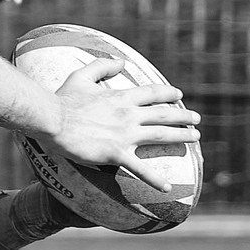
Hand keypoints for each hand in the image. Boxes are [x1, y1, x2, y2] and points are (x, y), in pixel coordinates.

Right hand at [49, 57, 200, 190]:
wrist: (52, 119)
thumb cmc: (63, 99)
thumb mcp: (82, 76)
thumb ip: (102, 66)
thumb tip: (122, 62)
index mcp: (121, 96)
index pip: (152, 92)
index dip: (168, 93)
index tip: (179, 94)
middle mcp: (129, 114)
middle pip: (163, 113)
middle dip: (183, 116)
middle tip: (197, 120)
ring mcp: (125, 134)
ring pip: (161, 135)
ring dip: (181, 136)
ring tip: (196, 138)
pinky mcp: (116, 154)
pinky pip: (140, 169)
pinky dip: (155, 179)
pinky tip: (167, 187)